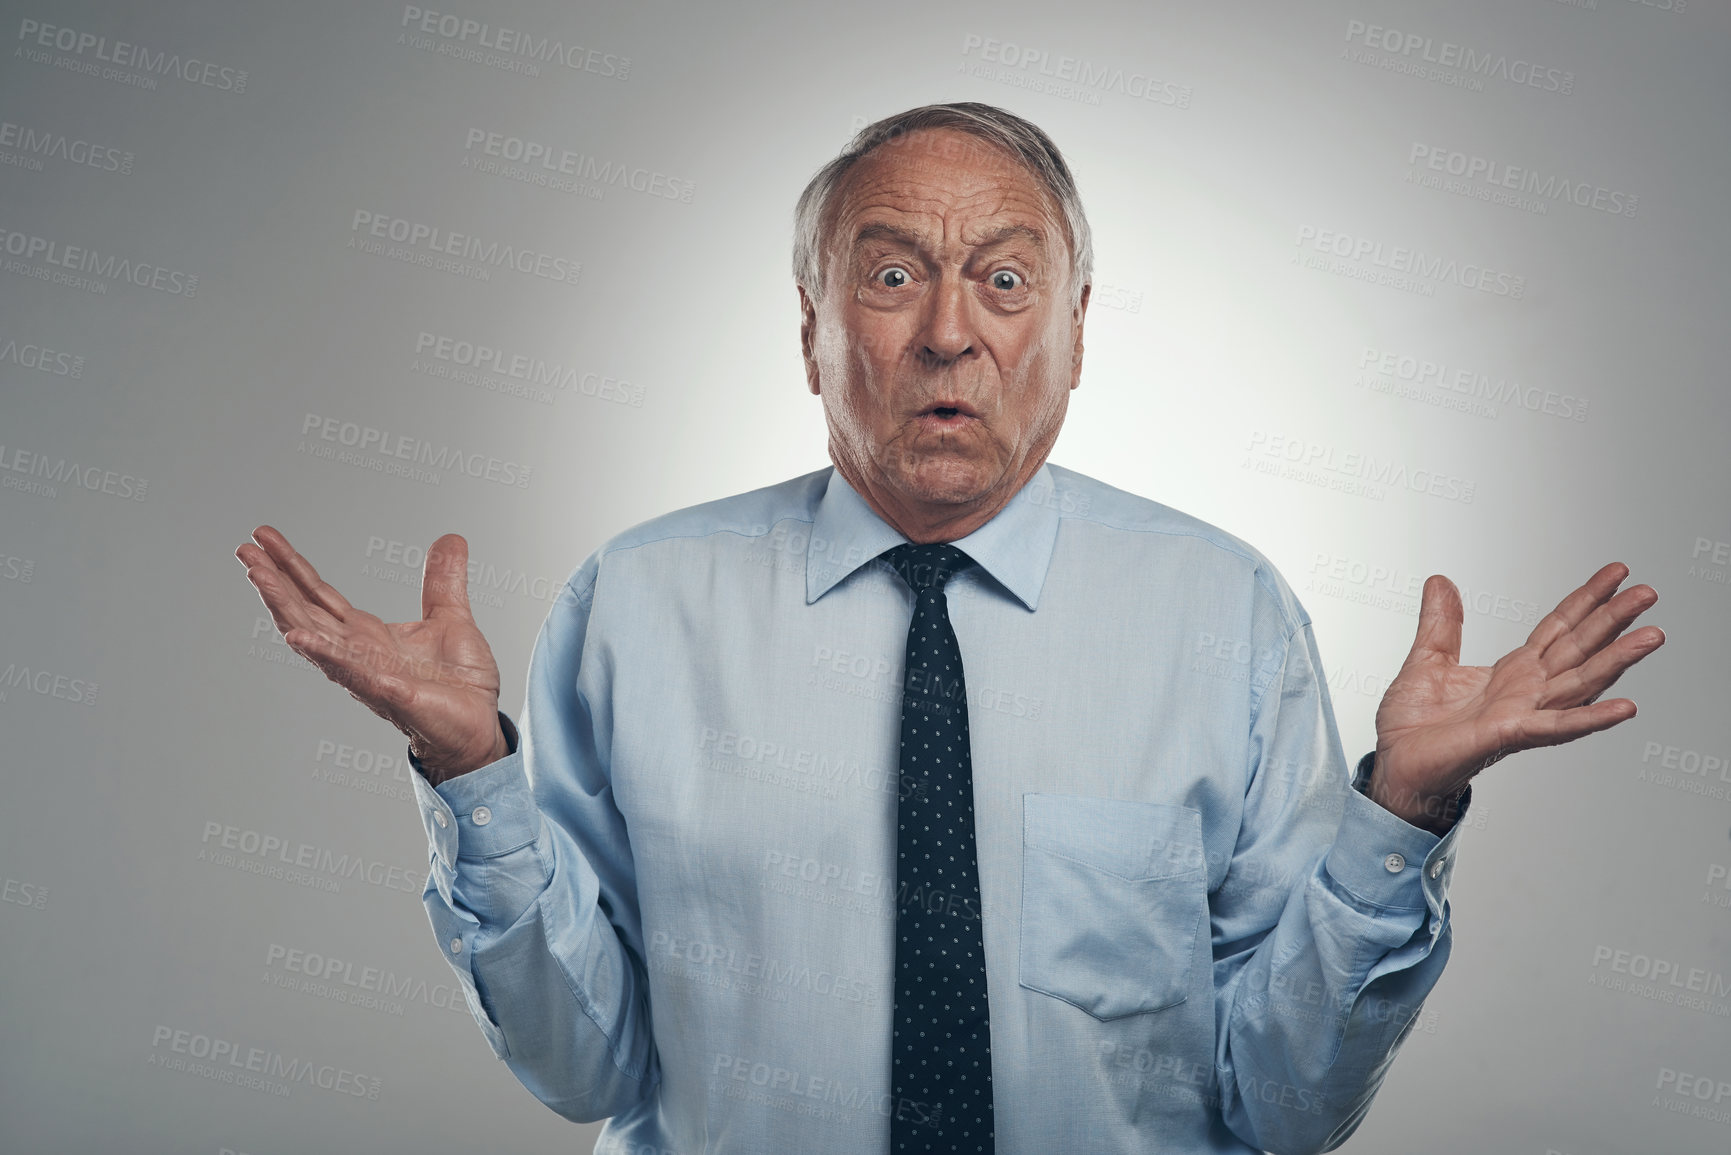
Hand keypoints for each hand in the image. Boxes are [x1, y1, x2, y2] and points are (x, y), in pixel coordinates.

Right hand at [235, 525, 508, 784]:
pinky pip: (351, 671)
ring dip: (284, 607)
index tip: (262, 536)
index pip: (319, 595)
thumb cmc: (459, 685)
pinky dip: (324, 652)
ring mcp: (367, 673)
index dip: (291, 566)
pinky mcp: (391, 693)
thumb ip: (443, 580)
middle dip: (273, 582)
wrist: (479, 728)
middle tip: (244, 550)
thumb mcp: (452, 617)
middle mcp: (356, 653)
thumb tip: (451, 538)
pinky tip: (298, 636)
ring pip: (315, 637)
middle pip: (304, 612)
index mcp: (367, 634)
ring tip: (258, 577)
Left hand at [1371, 562, 1664, 833]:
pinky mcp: (1509, 735)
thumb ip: (1441, 622)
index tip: (1617, 573)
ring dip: (1618, 659)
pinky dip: (1591, 718)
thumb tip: (1440, 581)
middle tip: (1648, 592)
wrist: (1395, 767)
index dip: (1587, 600)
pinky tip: (1625, 707)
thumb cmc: (1414, 726)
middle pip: (1580, 648)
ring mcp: (1524, 714)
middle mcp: (1527, 691)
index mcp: (1512, 672)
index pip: (1559, 628)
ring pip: (1581, 681)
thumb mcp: (1426, 659)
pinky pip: (1557, 726)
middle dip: (1614, 619)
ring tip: (1652, 635)